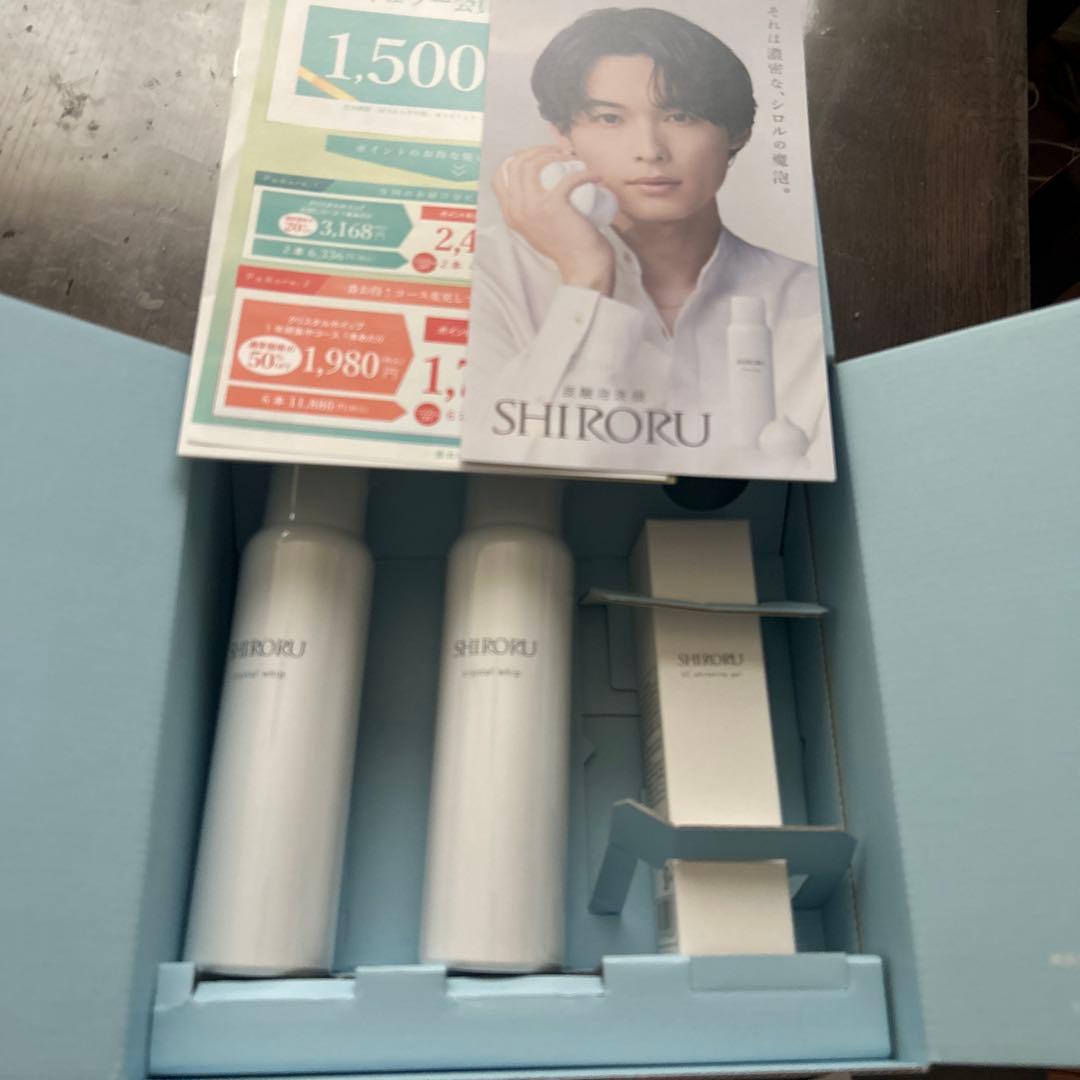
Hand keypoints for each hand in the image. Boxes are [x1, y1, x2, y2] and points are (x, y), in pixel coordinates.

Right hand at [493, 147, 615, 295]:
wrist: (582, 267)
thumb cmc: (566, 247)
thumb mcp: (538, 229)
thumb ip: (531, 215)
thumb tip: (537, 190)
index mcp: (510, 214)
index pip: (500, 175)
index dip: (518, 158)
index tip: (539, 156)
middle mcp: (515, 210)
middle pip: (517, 163)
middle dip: (539, 150)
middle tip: (561, 154)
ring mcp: (531, 208)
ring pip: (533, 164)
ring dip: (554, 154)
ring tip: (573, 159)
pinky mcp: (552, 207)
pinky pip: (567, 177)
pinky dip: (584, 172)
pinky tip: (595, 175)